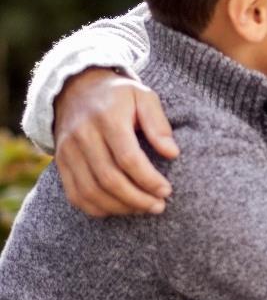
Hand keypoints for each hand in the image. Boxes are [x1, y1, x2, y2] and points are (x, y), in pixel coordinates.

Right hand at [53, 67, 178, 216]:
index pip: (127, 158)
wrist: (76, 90)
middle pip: (109, 179)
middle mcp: (83, 135)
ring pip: (91, 192)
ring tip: (143, 209)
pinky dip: (98, 208)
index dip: (149, 180)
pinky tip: (119, 208)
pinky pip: (76, 195)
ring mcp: (68, 151)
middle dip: (137, 199)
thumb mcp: (143, 97)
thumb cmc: (118, 97)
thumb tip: (172, 153)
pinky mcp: (61, 163)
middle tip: (159, 206)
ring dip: (120, 207)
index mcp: (107, 117)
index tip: (166, 190)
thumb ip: (158, 124)